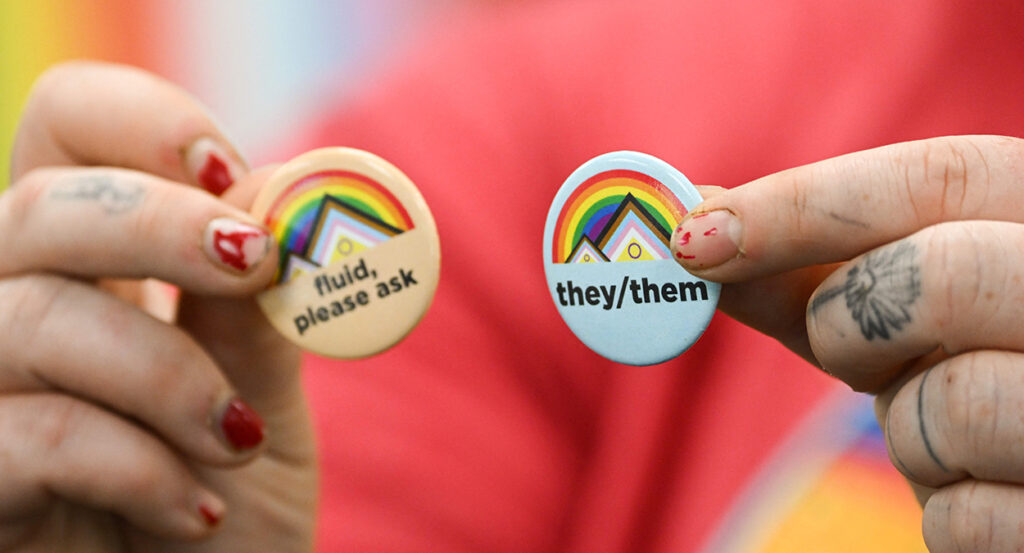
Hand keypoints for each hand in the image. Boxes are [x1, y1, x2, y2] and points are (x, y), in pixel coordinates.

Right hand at [0, 62, 315, 550]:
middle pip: (38, 205)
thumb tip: (278, 196)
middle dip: (160, 225)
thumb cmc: (233, 512)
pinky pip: (26, 433)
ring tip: (235, 442)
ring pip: (30, 316)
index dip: (137, 123)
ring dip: (166, 375)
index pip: (67, 131)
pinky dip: (136, 465)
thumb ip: (257, 308)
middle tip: (256, 263)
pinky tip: (194, 509)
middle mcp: (16, 311)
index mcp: (94, 270)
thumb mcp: (262, 398)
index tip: (228, 169)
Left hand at [674, 135, 1023, 551]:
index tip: (697, 238)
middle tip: (846, 351)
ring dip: (908, 429)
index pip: (946, 173)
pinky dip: (944, 506)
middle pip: (945, 273)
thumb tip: (693, 227)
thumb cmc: (971, 372)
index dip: (804, 200)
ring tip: (946, 428)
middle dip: (849, 320)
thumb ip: (806, 271)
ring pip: (952, 404)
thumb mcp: (901, 310)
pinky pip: (963, 516)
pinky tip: (985, 486)